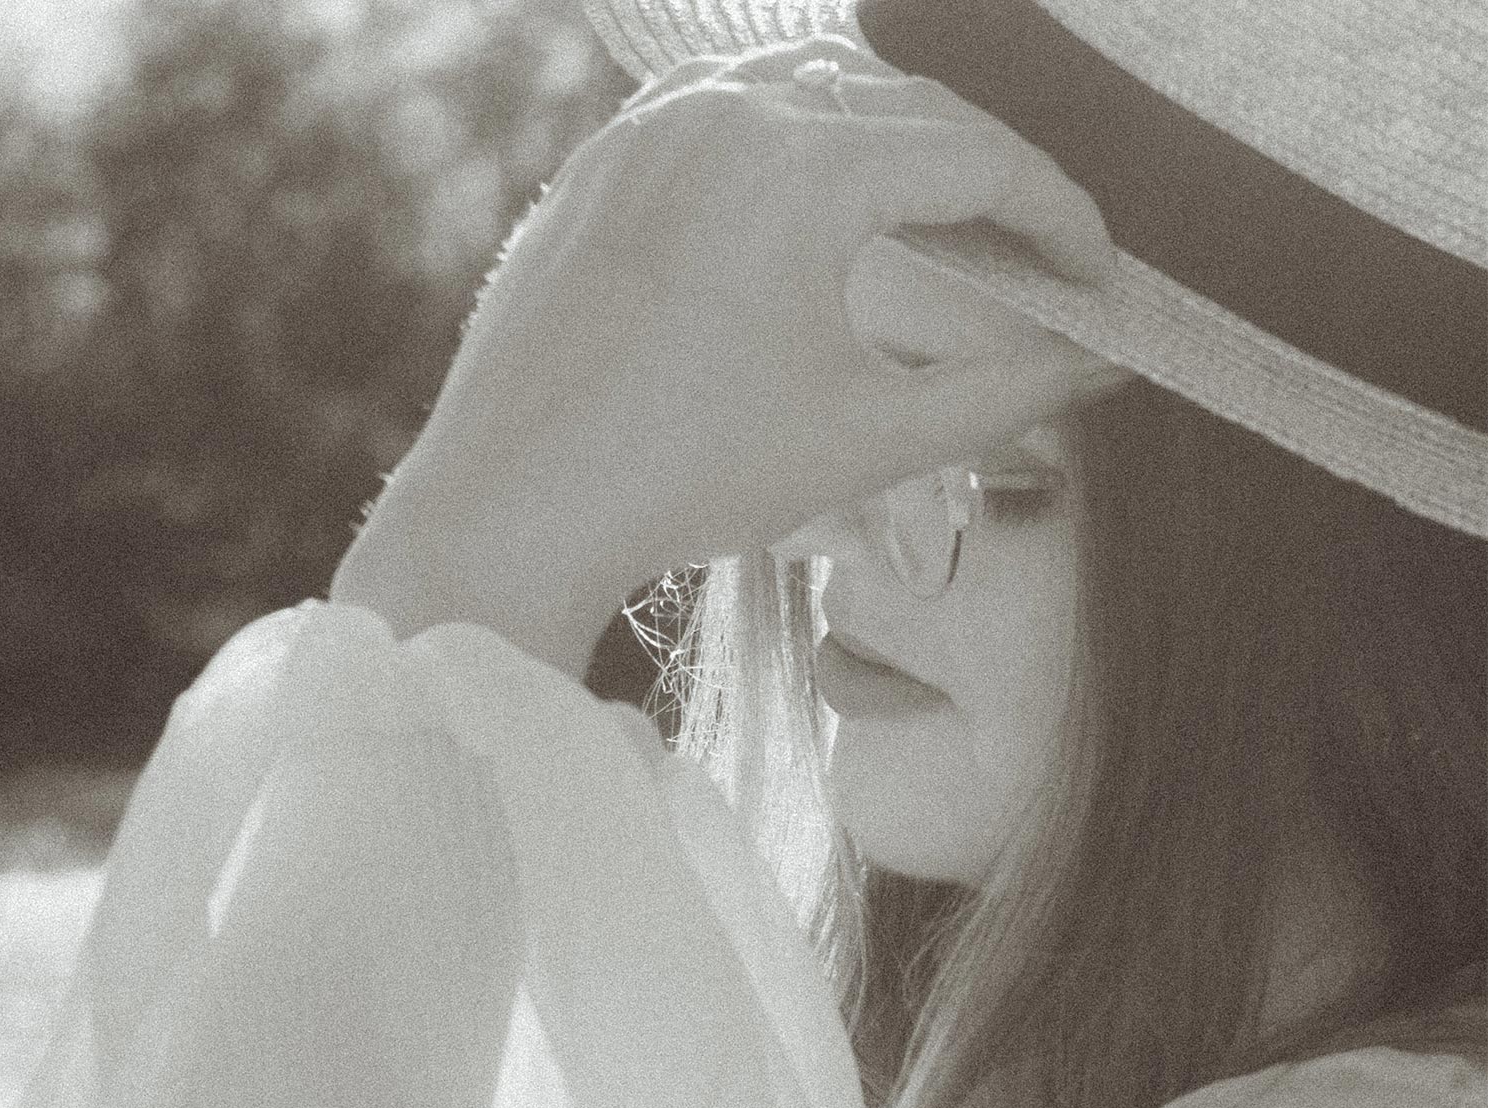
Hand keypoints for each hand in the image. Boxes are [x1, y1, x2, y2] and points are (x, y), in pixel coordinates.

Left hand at [332, 32, 1120, 675]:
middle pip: (905, 109)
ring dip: (893, 136)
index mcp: (803, 167)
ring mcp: (653, 127)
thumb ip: (1004, 395)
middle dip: (988, 174)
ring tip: (947, 210)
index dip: (1059, 216)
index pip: (975, 161)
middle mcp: (726, 114)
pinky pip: (723, 110)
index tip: (1103, 274)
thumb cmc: (684, 480)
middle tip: (1043, 249)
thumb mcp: (868, 439)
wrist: (512, 507)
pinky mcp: (602, 161)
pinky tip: (819, 190)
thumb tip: (1107, 369)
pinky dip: (792, 136)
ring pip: (813, 88)